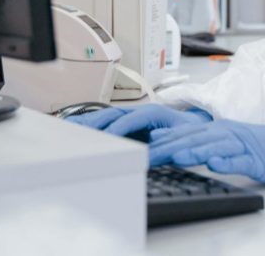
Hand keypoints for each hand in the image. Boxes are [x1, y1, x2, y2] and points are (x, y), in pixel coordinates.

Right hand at [67, 104, 210, 137]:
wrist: (194, 125)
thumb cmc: (189, 131)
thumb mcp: (181, 138)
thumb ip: (165, 145)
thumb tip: (148, 153)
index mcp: (154, 112)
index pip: (131, 120)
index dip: (117, 129)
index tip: (105, 140)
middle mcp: (140, 111)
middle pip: (113, 115)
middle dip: (95, 124)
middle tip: (77, 133)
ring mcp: (132, 117)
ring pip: (107, 117)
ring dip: (89, 123)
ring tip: (69, 129)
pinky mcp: (127, 125)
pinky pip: (107, 123)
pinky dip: (91, 125)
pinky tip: (76, 129)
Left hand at [148, 119, 264, 183]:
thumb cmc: (253, 144)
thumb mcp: (220, 138)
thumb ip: (192, 138)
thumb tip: (160, 139)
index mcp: (214, 129)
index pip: (183, 134)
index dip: (162, 141)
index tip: (140, 149)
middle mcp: (225, 133)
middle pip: (194, 139)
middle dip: (170, 148)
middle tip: (149, 157)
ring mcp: (241, 145)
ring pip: (215, 147)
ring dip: (195, 152)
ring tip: (177, 157)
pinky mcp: (256, 159)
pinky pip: (241, 160)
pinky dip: (228, 162)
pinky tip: (216, 165)